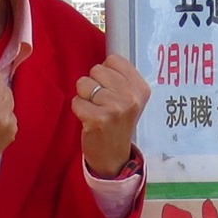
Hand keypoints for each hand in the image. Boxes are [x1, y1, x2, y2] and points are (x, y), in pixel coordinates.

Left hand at [71, 54, 150, 177]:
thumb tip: (104, 59)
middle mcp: (130, 97)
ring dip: (85, 97)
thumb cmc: (118, 123)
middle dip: (94, 84)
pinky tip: (88, 119)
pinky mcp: (97, 119)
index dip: (106, 73)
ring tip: (95, 110)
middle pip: (97, 69)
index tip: (110, 89)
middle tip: (101, 103)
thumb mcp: (130, 99)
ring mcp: (115, 108)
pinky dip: (78, 109)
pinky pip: (76, 101)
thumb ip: (121, 78)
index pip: (113, 60)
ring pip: (84, 84)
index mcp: (140, 88)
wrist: (114, 157)